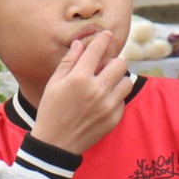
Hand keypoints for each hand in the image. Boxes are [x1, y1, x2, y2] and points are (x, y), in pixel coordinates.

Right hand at [31, 32, 133, 155]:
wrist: (56, 144)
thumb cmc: (51, 111)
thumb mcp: (54, 84)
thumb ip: (68, 62)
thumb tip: (79, 44)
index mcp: (79, 78)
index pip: (98, 50)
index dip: (103, 39)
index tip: (106, 35)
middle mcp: (97, 90)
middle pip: (120, 63)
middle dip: (113, 62)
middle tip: (105, 67)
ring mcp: (108, 105)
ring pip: (127, 81)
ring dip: (118, 79)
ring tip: (106, 84)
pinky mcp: (114, 117)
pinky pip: (122, 99)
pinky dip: (115, 97)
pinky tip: (102, 102)